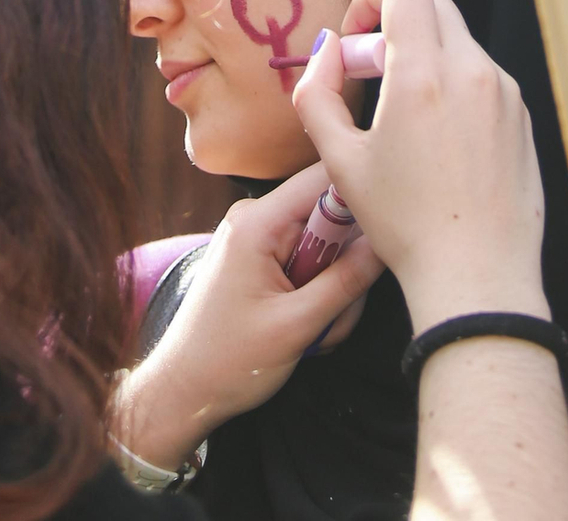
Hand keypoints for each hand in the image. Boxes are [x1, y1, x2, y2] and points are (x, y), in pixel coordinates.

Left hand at [113, 162, 383, 473]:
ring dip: (330, 292)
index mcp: (258, 221)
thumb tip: (385, 242)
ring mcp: (257, 236)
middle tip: (334, 317)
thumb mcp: (297, 325)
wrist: (183, 390)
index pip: (324, 177)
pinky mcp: (260, 256)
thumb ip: (346, 280)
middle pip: (330, 219)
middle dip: (343, 269)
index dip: (360, 194)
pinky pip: (306, 262)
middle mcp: (256, 216)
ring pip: (324, 248)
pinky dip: (314, 296)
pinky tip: (305, 329)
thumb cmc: (229, 362)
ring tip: (314, 333)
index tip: (385, 227)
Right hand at [292, 0, 546, 334]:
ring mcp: (505, 93)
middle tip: (373, 71)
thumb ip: (319, 95)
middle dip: (395, 22)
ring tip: (403, 115)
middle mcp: (472, 71)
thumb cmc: (406, 225)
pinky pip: (483, 78)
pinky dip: (454, 86)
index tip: (356, 38)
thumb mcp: (342, 162)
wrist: (478, 278)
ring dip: (426, 56)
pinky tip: (439, 142)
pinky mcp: (523, 118)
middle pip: (434, 2)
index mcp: (425, 74)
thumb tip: (327, 53)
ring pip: (459, 41)